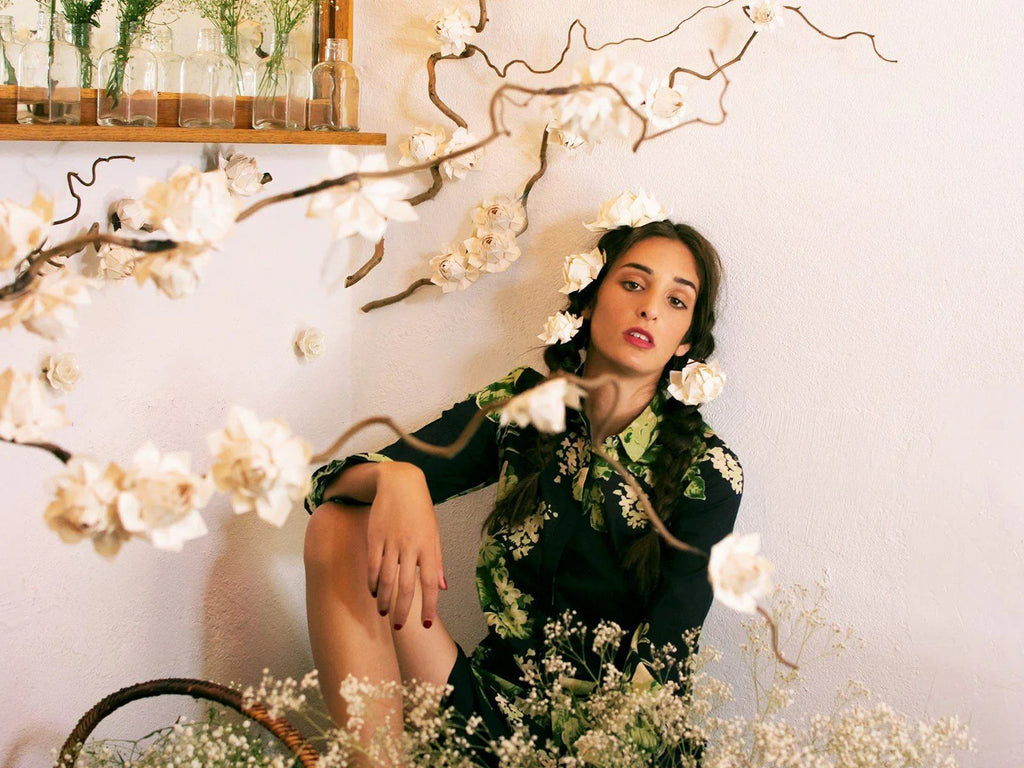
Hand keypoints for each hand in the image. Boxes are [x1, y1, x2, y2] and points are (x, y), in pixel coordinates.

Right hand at [365, 462, 447, 629]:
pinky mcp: (375, 537)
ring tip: (383, 612)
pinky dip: (373, 581)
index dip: (428, 606)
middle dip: (402, 610)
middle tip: (398, 627)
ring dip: (384, 599)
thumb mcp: (434, 533)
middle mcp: (410, 546)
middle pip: (405, 586)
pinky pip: (373, 565)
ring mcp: (391, 542)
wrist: (400, 483)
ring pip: (386, 578)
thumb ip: (437, 562)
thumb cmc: (420, 511)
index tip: (425, 624)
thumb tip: (442, 589)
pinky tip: (374, 591)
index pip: (429, 583)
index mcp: (428, 547)